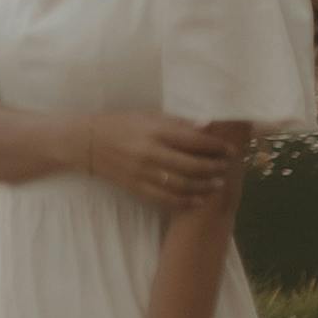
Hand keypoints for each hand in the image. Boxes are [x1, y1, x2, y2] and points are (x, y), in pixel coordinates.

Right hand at [76, 108, 245, 210]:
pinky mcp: (137, 188)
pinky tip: (198, 200)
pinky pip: (165, 199)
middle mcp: (150, 153)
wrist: (87, 142)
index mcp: (155, 131)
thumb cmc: (121, 124)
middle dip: (214, 168)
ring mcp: (143, 173)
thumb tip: (208, 126)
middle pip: (191, 166)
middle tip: (226, 168)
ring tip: (217, 185)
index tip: (230, 150)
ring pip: (181, 186)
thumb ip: (178, 123)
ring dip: (204, 187)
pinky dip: (185, 202)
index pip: (194, 141)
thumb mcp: (148, 116)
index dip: (216, 147)